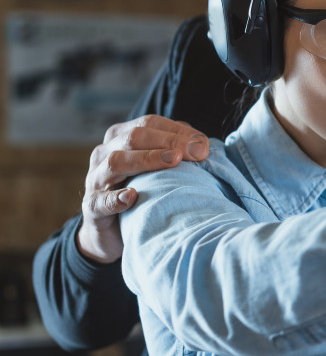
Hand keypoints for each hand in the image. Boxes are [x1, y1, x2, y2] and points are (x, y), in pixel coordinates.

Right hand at [77, 115, 209, 263]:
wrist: (113, 231)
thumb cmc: (143, 192)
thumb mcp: (158, 168)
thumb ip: (176, 151)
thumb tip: (201, 144)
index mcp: (121, 138)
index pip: (149, 123)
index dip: (177, 130)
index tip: (203, 144)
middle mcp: (105, 153)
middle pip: (134, 137)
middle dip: (168, 141)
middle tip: (196, 151)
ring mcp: (96, 179)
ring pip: (116, 161)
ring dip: (147, 159)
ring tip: (174, 161)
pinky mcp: (91, 207)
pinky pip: (100, 200)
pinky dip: (116, 198)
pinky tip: (133, 196)